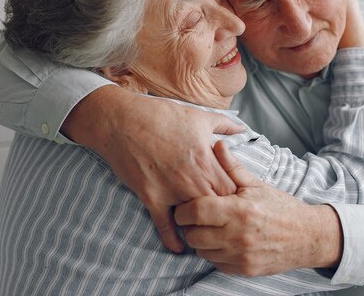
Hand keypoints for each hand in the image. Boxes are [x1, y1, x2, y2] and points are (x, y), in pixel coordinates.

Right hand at [61, 85, 243, 252]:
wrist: (122, 121)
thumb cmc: (162, 116)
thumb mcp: (198, 116)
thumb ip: (224, 125)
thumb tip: (241, 128)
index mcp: (206, 159)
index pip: (231, 190)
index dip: (236, 198)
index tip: (236, 201)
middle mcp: (192, 179)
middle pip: (217, 208)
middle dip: (221, 214)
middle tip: (224, 220)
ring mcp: (171, 190)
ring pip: (194, 219)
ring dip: (200, 226)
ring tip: (206, 232)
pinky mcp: (151, 197)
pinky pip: (165, 225)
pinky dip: (172, 238)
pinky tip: (179, 248)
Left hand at [174, 141, 342, 275]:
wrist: (307, 236)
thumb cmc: (280, 207)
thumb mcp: (256, 185)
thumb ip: (232, 167)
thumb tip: (217, 144)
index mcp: (239, 210)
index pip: (196, 211)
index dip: (183, 210)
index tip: (184, 207)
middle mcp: (238, 236)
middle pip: (193, 235)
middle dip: (189, 227)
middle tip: (195, 219)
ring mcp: (241, 255)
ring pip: (202, 252)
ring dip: (201, 241)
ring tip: (210, 229)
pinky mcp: (244, 270)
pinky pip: (215, 264)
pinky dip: (214, 253)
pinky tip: (223, 241)